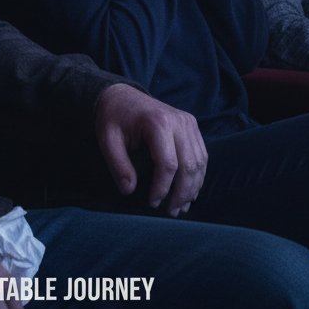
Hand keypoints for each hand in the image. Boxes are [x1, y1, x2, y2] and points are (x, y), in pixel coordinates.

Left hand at [95, 83, 207, 215]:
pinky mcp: (192, 125)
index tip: (151, 203)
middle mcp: (178, 121)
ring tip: (180, 207)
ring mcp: (188, 122)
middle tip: (169, 213)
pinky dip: (198, 176)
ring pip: (199, 162)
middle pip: (188, 165)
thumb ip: (118, 165)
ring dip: (192, 188)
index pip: (168, 164)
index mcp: (157, 122)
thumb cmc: (113, 118)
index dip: (162, 188)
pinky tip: (188, 192)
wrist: (122, 95)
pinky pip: (201, 155)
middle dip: (181, 194)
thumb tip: (129, 191)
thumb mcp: (107, 140)